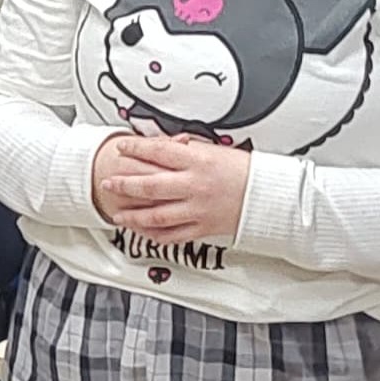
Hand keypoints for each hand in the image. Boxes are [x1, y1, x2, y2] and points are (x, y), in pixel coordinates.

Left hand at [90, 128, 253, 244]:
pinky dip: (154, 234)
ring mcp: (198, 209)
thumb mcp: (217, 151)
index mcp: (199, 161)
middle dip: (124, 185)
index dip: (136, 148)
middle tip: (109, 183)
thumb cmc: (247, 171)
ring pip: (156, 214)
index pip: (159, 151)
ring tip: (118, 213)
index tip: (122, 147)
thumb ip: (189, 150)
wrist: (270, 196)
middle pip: (150, 185)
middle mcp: (195, 185)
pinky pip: (173, 234)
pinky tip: (142, 231)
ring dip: (133, 215)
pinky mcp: (203, 228)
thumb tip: (166, 146)